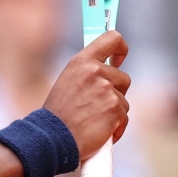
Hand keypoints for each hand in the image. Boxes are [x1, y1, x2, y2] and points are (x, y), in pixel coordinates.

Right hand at [43, 31, 130, 160]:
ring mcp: (106, 89)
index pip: (112, 39)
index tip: (118, 60)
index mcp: (81, 61)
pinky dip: (116, 128)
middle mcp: (95, 71)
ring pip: (124, 101)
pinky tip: (100, 133)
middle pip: (123, 78)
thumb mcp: (68, 81)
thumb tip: (108, 70)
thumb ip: (87, 73)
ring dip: (114, 113)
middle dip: (115, 93)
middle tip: (97, 106)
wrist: (53, 137)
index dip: (121, 49)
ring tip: (94, 122)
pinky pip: (124, 118)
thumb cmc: (59, 113)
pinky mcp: (115, 108)